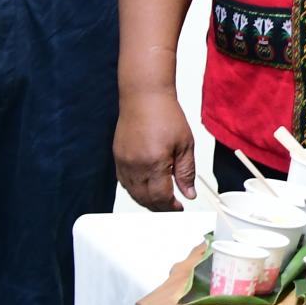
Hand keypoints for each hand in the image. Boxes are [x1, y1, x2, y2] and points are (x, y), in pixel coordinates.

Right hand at [114, 83, 197, 210]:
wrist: (144, 96)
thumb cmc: (165, 114)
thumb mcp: (185, 144)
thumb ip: (186, 172)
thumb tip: (188, 193)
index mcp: (155, 162)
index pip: (161, 197)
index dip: (170, 207)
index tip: (178, 208)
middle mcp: (136, 165)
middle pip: (145, 199)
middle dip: (159, 207)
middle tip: (170, 207)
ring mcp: (124, 162)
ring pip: (133, 193)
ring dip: (146, 201)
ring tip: (160, 201)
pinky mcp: (117, 157)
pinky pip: (124, 182)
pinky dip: (134, 190)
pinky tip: (144, 189)